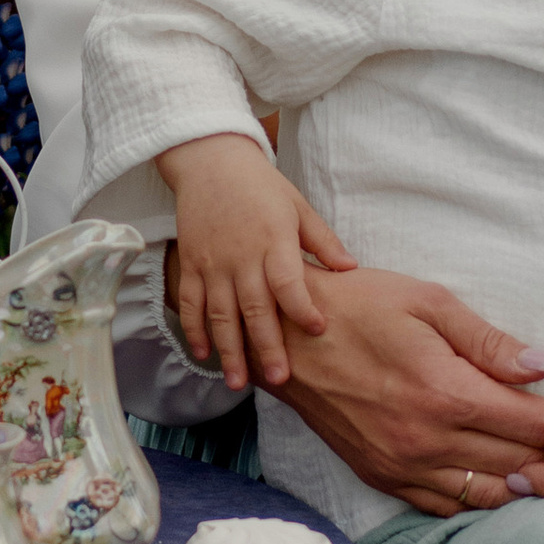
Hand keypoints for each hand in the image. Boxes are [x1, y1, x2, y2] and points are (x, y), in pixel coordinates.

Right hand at [158, 133, 355, 392]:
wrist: (209, 162)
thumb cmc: (261, 185)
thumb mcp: (298, 206)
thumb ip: (322, 241)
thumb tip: (351, 269)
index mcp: (273, 241)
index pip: (289, 282)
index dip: (303, 308)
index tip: (318, 330)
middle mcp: (242, 257)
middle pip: (255, 308)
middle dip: (267, 346)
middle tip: (281, 378)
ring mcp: (213, 263)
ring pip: (220, 314)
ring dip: (229, 350)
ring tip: (239, 382)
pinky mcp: (192, 265)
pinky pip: (191, 303)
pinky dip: (195, 330)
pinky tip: (204, 355)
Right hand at [262, 265, 543, 516]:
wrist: (284, 336)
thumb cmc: (358, 305)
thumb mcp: (428, 302)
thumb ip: (490, 342)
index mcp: (444, 393)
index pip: (532, 424)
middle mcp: (426, 440)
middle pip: (519, 465)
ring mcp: (402, 466)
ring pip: (488, 496)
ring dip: (529, 487)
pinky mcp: (382, 477)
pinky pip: (447, 506)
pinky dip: (483, 500)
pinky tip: (505, 485)